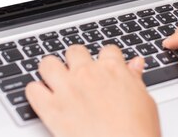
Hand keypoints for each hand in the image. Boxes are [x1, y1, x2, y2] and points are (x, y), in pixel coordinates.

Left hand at [25, 45, 160, 136]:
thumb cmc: (138, 132)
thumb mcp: (145, 102)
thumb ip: (135, 79)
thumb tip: (135, 64)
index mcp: (113, 70)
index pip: (106, 50)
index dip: (105, 59)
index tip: (103, 68)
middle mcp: (88, 74)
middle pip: (74, 51)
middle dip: (76, 61)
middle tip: (78, 75)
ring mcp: (67, 89)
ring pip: (47, 63)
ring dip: (50, 71)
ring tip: (54, 82)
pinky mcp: (51, 109)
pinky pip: (32, 90)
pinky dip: (35, 93)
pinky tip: (43, 100)